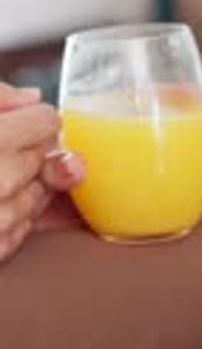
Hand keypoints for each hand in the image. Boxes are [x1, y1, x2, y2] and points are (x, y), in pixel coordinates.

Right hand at [0, 82, 84, 260]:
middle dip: (30, 153)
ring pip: (43, 194)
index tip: (19, 124)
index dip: (32, 121)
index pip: (47, 121)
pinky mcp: (0, 249)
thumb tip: (33, 98)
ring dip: (25, 186)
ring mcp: (2, 220)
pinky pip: (26, 227)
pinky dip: (13, 217)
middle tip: (1, 151)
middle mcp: (2, 181)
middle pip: (51, 157)